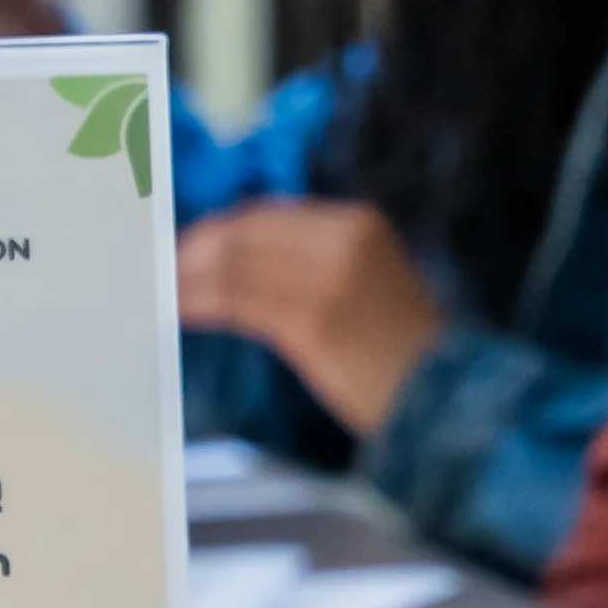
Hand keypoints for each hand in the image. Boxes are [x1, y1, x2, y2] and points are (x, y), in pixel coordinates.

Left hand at [180, 203, 446, 437]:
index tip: (192, 244)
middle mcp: (342, 241)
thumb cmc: (401, 347)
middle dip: (197, 250)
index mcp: (357, 223)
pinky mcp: (310, 321)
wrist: (442, 394)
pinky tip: (182, 311)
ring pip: (237, 267)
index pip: (270, 214)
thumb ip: (316, 260)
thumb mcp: (369, 280)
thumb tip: (244, 261)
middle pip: (247, 234)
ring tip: (165, 291)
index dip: (223, 228)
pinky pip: (239, 304)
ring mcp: (327, 279)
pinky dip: (202, 304)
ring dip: (190, 279)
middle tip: (165, 267)